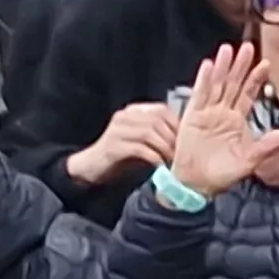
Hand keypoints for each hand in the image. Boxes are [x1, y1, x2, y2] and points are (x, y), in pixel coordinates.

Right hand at [63, 100, 179, 187]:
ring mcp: (117, 130)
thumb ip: (158, 136)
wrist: (91, 168)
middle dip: (173, 138)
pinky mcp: (113, 146)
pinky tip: (159, 166)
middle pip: (157, 121)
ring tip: (172, 161)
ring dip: (164, 148)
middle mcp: (125, 116)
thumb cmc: (120, 156)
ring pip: (149, 133)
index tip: (187, 141)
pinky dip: (153, 157)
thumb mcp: (142, 142)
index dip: (177, 124)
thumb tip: (185, 140)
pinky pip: (139, 148)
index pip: (161, 110)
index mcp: (133, 111)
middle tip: (182, 154)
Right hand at [165, 44, 278, 197]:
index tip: (265, 63)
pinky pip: (199, 95)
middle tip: (247, 47)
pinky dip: (203, 80)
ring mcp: (206, 113)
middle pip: (232, 84)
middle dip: (240, 66)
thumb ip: (266, 146)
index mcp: (236, 121)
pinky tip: (209, 66)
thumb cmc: (220, 175)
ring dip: (222, 67)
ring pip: (216, 85)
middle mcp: (222, 114)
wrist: (195, 184)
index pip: (248, 94)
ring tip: (227, 50)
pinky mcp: (192, 117)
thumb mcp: (248, 161)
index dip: (256, 79)